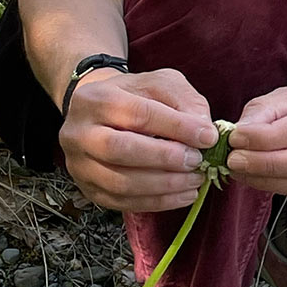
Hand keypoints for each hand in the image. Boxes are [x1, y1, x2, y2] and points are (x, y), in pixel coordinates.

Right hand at [59, 68, 217, 213]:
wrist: (101, 112)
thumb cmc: (136, 96)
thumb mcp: (161, 84)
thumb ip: (184, 102)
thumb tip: (205, 132)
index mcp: (96, 99)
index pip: (138, 114)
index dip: (176, 127)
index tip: (207, 137)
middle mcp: (79, 133)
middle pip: (120, 150)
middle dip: (165, 158)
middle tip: (196, 161)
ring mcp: (79, 165)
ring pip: (120, 183)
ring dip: (164, 186)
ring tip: (195, 180)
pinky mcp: (88, 189)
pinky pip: (122, 202)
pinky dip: (157, 202)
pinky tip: (183, 195)